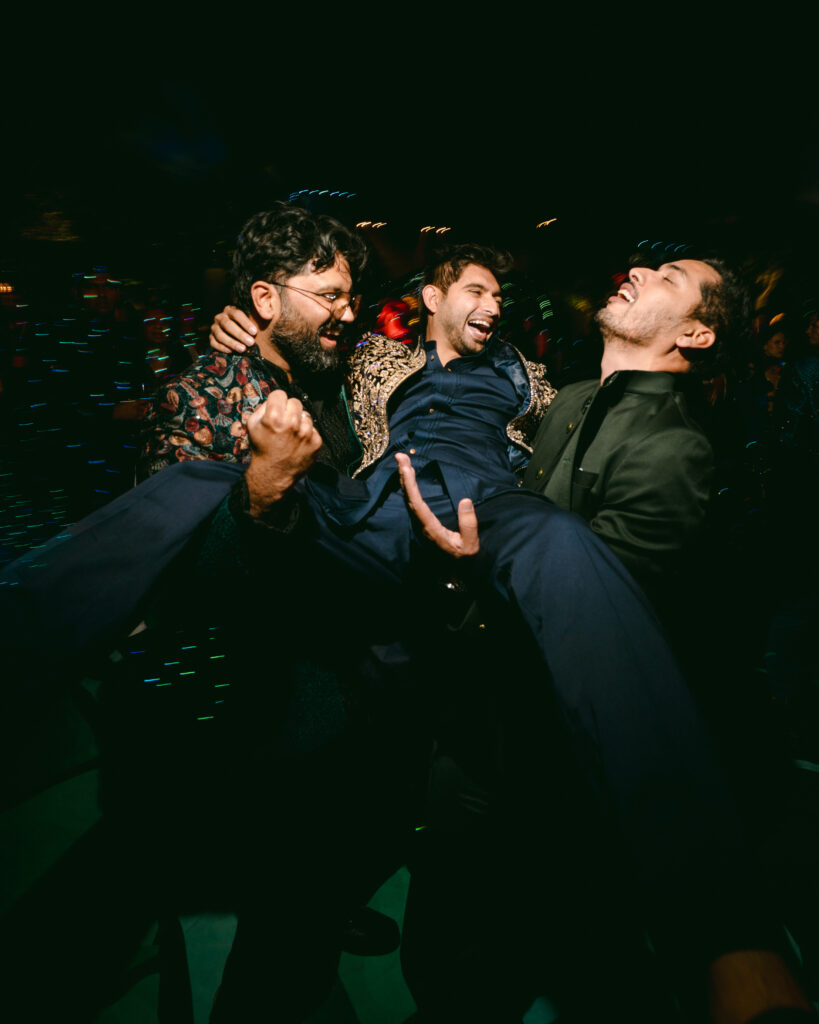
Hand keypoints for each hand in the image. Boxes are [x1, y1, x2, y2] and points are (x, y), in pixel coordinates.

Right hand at [210, 305, 257, 352]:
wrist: (233, 333)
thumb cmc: (246, 326)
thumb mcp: (251, 319)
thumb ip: (257, 318)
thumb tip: (269, 316)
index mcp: (230, 310)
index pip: (237, 314)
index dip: (245, 323)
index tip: (254, 332)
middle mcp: (220, 317)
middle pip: (228, 325)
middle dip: (240, 334)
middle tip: (251, 343)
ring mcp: (214, 328)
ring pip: (220, 335)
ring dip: (232, 343)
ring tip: (243, 349)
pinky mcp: (211, 338)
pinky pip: (213, 343)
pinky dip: (221, 348)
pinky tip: (231, 352)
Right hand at [244, 391, 321, 514]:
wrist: (273, 475)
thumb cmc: (261, 450)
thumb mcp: (252, 426)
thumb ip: (262, 408)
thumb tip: (273, 400)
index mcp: (274, 417)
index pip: (280, 394)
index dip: (276, 401)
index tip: (275, 408)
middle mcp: (292, 423)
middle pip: (295, 402)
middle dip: (288, 410)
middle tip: (283, 422)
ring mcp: (306, 433)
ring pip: (306, 415)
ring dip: (299, 422)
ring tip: (291, 435)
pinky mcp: (316, 442)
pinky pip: (313, 429)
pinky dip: (307, 434)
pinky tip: (298, 443)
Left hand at [395, 452, 478, 557]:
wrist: (457, 573)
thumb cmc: (464, 558)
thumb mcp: (471, 545)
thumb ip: (468, 523)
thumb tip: (465, 500)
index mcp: (430, 529)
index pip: (417, 503)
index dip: (410, 484)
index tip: (405, 467)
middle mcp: (421, 526)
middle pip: (408, 498)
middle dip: (403, 476)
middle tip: (400, 455)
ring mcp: (420, 525)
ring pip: (408, 500)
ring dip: (405, 480)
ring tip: (403, 461)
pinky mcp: (422, 524)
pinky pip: (412, 503)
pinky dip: (409, 488)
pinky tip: (409, 479)